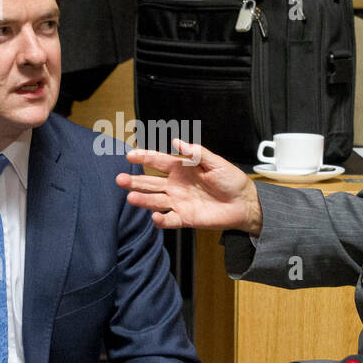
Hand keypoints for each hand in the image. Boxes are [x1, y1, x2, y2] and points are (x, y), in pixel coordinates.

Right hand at [115, 139, 262, 233]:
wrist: (243, 203)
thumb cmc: (231, 179)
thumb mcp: (215, 162)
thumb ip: (196, 153)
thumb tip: (177, 142)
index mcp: (181, 168)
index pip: (158, 162)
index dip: (144, 158)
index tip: (130, 155)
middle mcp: (175, 185)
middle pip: (150, 183)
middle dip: (135, 181)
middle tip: (119, 179)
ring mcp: (178, 202)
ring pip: (155, 201)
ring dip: (142, 200)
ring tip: (130, 198)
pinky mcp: (185, 218)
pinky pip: (169, 220)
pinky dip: (161, 220)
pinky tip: (155, 217)